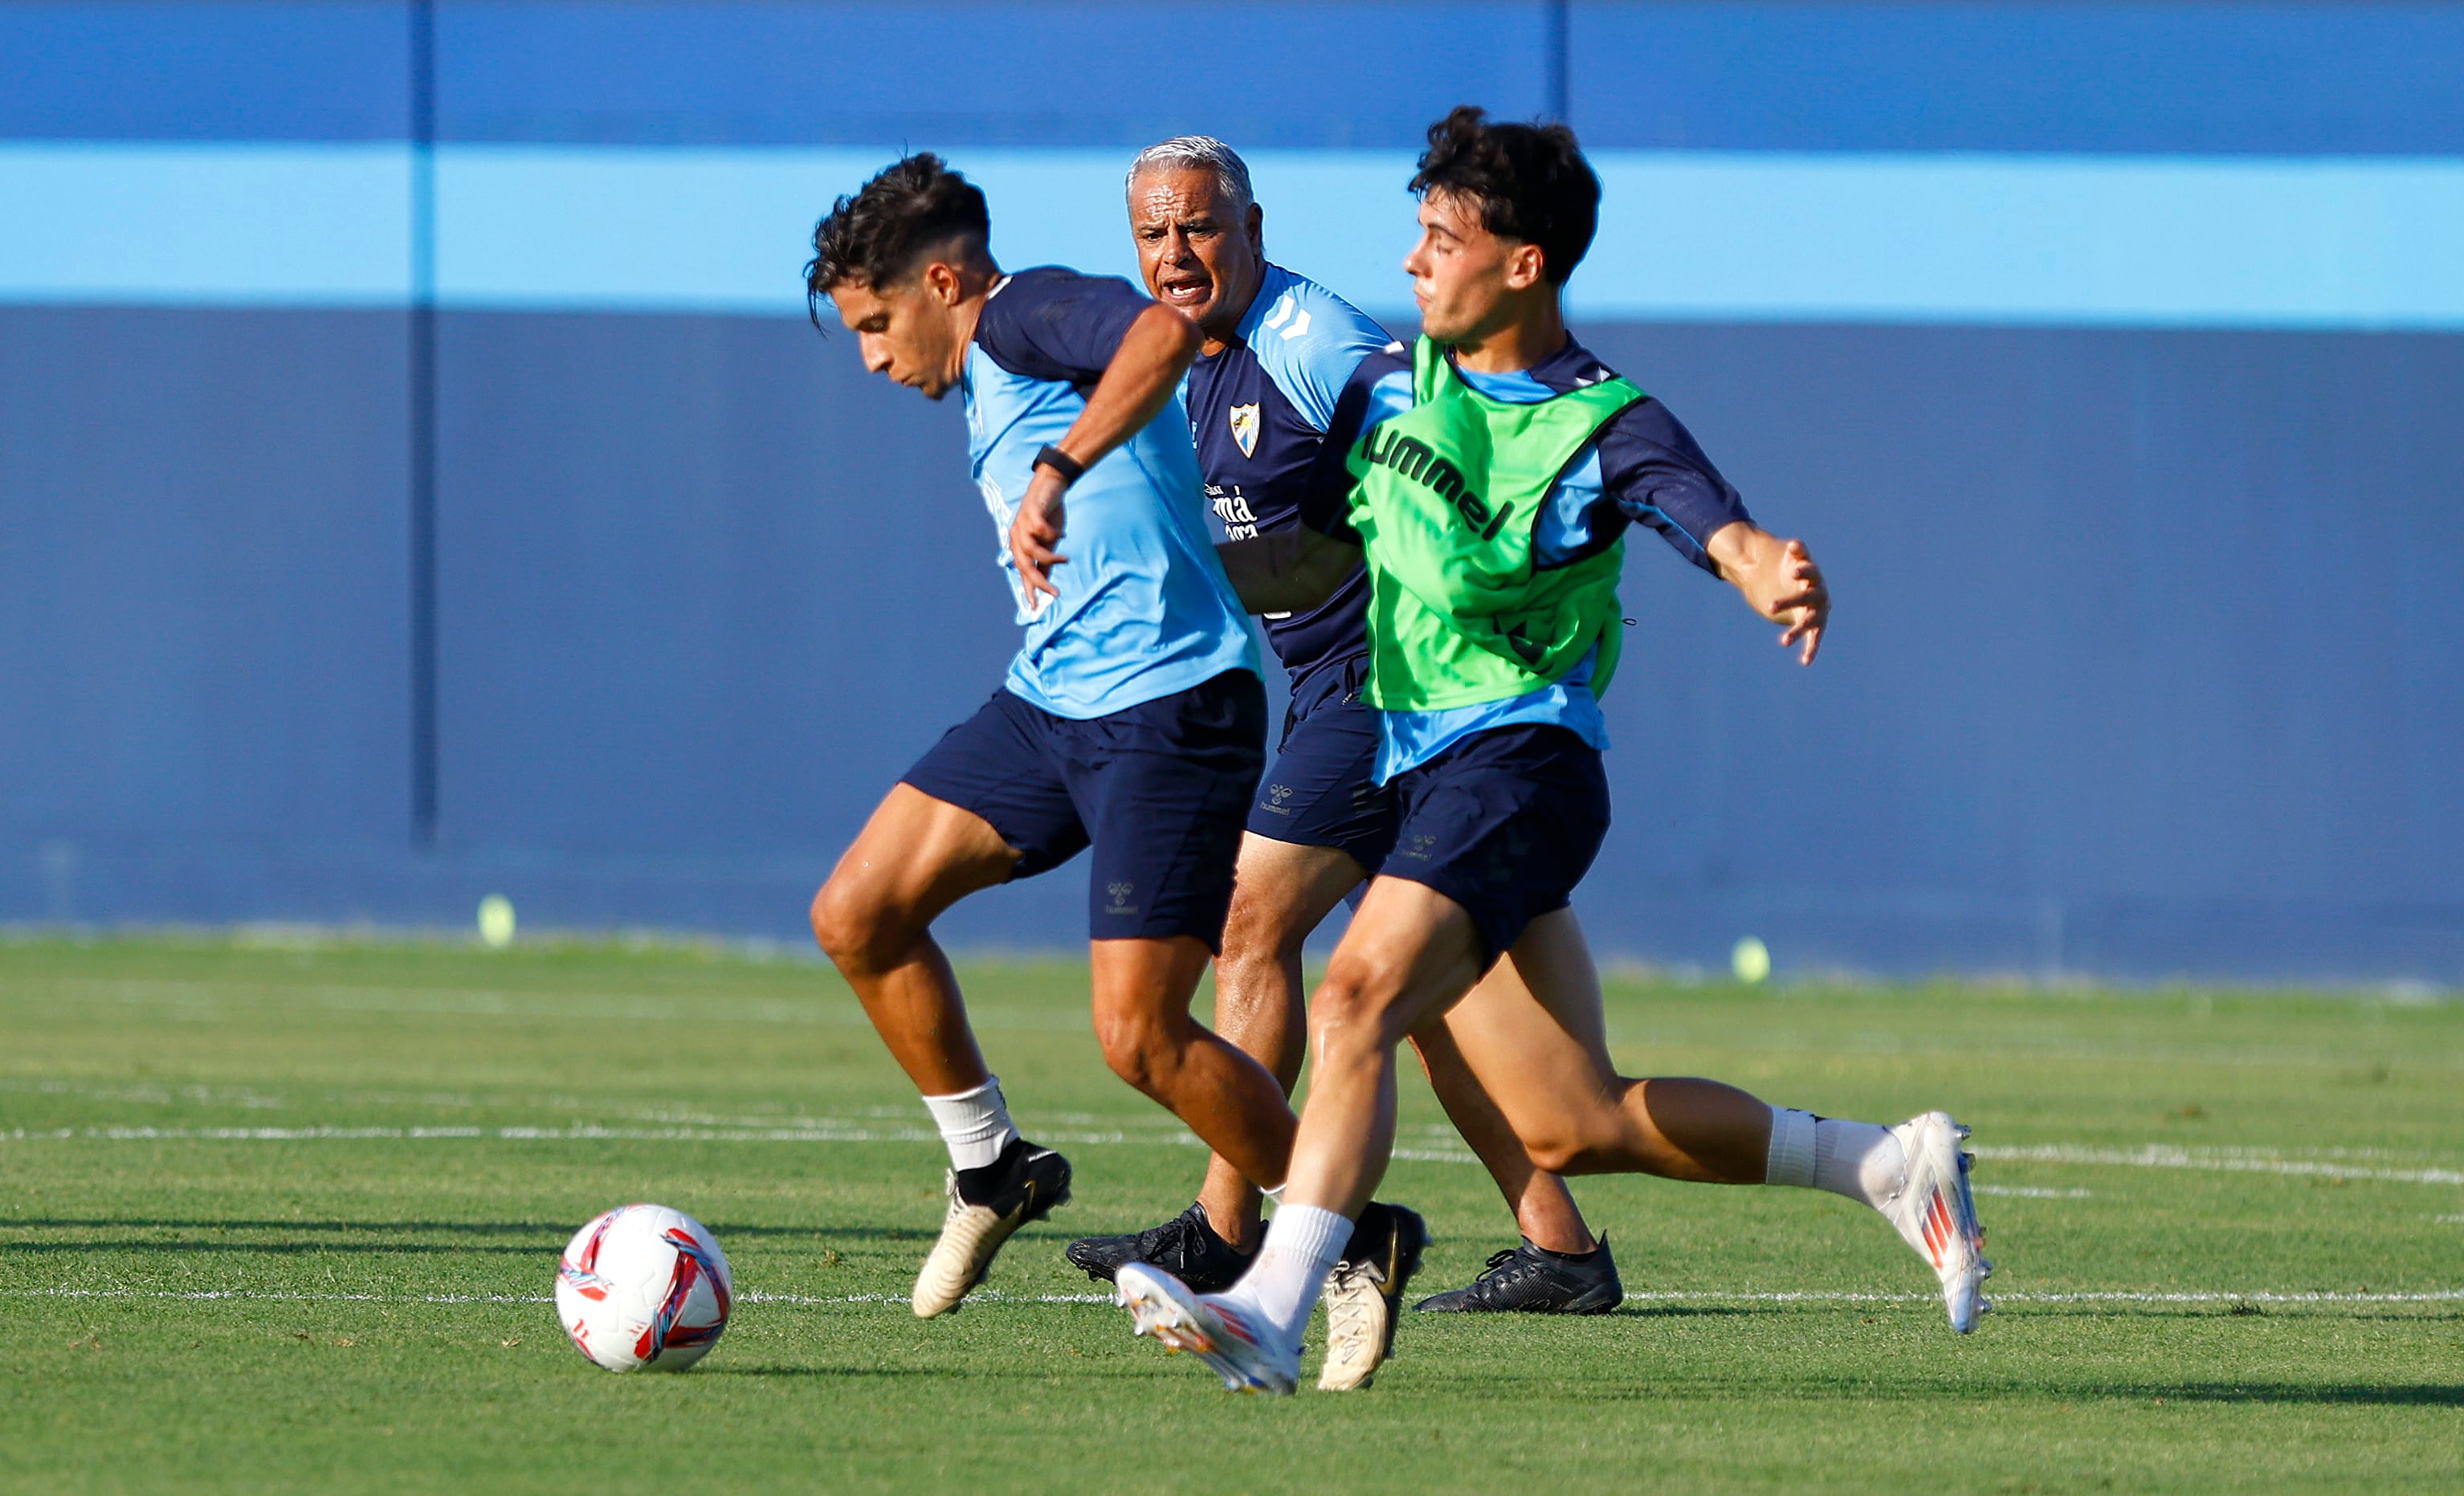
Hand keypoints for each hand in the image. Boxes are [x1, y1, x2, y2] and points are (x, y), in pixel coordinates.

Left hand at [1008, 466, 1069, 604]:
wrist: (1050, 485)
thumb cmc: (1049, 515)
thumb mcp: (1048, 542)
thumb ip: (1045, 560)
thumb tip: (1046, 581)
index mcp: (1019, 545)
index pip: (1023, 571)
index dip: (1028, 588)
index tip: (1034, 606)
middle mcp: (1017, 536)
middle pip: (1024, 564)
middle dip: (1038, 581)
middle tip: (1054, 593)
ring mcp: (1022, 523)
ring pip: (1030, 549)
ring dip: (1049, 557)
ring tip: (1065, 560)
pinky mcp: (1031, 511)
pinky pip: (1040, 528)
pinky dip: (1051, 534)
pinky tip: (1061, 535)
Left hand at [1707, 523, 1828, 664]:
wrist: (1788, 581)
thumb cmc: (1785, 566)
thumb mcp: (1783, 556)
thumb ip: (1788, 551)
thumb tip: (1793, 544)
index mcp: (1810, 572)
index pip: (1809, 570)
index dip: (1802, 571)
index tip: (1791, 572)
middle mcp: (1817, 591)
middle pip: (1807, 596)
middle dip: (1789, 602)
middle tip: (1770, 606)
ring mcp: (1815, 608)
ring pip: (1809, 621)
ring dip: (1796, 631)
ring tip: (1783, 642)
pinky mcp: (1811, 624)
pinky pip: (1813, 638)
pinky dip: (1810, 650)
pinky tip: (1804, 662)